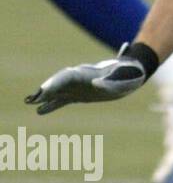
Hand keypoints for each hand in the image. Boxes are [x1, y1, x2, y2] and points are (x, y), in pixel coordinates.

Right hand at [26, 43, 150, 114]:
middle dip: (47, 90)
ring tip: (30, 102)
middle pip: (59, 83)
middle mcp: (80, 78)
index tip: (44, 90)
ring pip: (58, 91)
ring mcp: (78, 86)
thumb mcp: (124, 76)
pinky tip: (39, 110)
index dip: (56, 83)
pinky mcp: (79, 95)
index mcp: (90, 72)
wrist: (133, 73)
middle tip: (32, 99)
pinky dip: (51, 105)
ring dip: (44, 97)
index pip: (67, 76)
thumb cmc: (129, 73)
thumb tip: (96, 84)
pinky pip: (62, 100)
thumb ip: (111, 80)